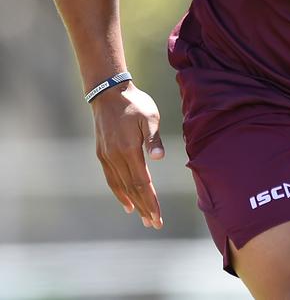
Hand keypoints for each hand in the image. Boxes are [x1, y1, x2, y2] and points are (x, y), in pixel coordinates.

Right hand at [92, 82, 164, 228]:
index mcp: (129, 149)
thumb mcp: (149, 116)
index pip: (142, 183)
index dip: (150, 201)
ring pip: (120, 187)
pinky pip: (111, 179)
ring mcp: (107, 157)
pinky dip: (119, 193)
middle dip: (144, 208)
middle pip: (131, 189)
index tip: (158, 216)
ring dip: (133, 203)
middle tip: (154, 224)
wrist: (109, 93)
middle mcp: (116, 157)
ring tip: (143, 217)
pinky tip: (126, 202)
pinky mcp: (102, 154)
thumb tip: (160, 157)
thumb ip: (154, 138)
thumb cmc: (134, 103)